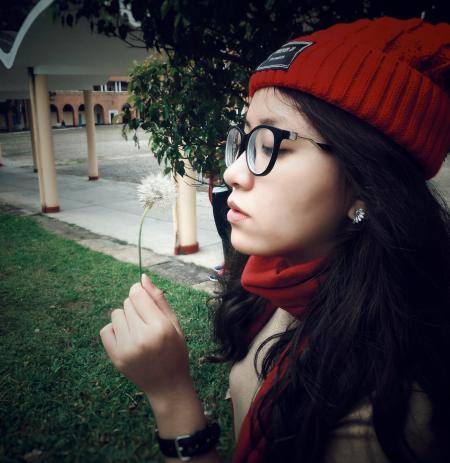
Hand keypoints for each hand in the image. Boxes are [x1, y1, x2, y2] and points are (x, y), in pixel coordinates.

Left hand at [100, 274, 191, 400]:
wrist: (168, 386)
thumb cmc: (175, 351)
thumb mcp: (174, 323)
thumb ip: (158, 300)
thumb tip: (142, 278)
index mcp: (160, 327)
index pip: (137, 295)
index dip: (139, 292)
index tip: (143, 298)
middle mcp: (142, 337)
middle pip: (127, 303)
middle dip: (136, 308)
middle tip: (147, 323)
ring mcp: (126, 349)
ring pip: (116, 314)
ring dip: (125, 318)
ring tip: (137, 331)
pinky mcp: (115, 357)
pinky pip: (106, 330)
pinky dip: (115, 330)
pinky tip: (127, 338)